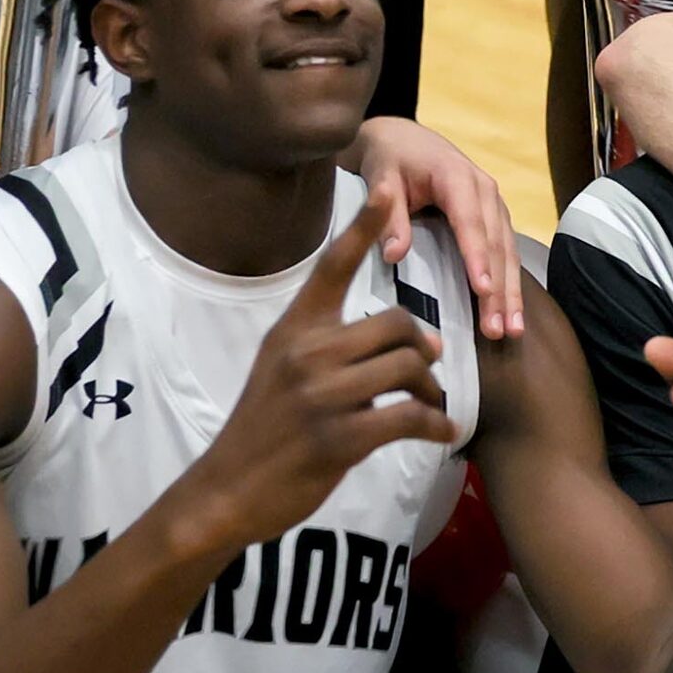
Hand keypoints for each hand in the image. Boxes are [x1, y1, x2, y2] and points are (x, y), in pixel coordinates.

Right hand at [182, 190, 456, 547]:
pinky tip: (441, 433)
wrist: (230, 488)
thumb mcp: (282, 369)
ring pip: (410, 368)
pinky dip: (436, 426)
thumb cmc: (267, 428)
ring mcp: (322, 395)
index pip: (331, 266)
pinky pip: (411, 418)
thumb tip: (412, 340)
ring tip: (430, 408)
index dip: (361, 224)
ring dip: (432, 391)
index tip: (383, 184)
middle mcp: (307, 353)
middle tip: (427, 372)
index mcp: (293, 329)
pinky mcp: (340, 438)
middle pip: (399, 325)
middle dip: (423, 350)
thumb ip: (332, 345)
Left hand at [344, 116, 523, 340]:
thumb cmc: (390, 159)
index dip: (477, 258)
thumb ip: (389, 216)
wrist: (403, 138)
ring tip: (512, 329)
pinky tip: (511, 312)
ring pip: (508, 252)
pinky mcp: (496, 218)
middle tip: (500, 327)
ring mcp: (495, 205)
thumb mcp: (381, 179)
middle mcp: (485, 191)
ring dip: (511, 293)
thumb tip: (394, 255)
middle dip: (500, 289)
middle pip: (497, 244)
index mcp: (457, 177)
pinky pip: (507, 252)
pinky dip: (510, 283)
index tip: (482, 291)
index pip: (471, 223)